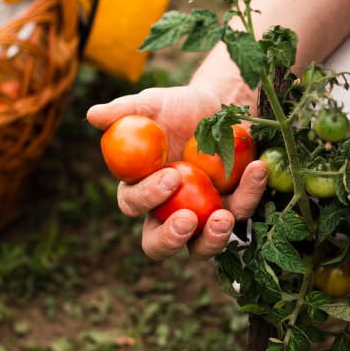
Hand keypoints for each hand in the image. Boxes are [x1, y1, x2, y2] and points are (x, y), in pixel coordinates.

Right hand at [87, 86, 266, 260]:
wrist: (220, 104)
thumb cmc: (179, 107)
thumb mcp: (154, 103)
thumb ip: (125, 110)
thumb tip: (92, 115)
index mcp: (141, 189)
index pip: (133, 204)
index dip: (146, 197)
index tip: (169, 178)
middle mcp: (168, 212)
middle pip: (159, 244)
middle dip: (170, 239)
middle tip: (187, 222)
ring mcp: (202, 216)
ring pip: (202, 247)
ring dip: (213, 238)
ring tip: (224, 217)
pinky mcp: (234, 208)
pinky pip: (242, 211)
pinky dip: (250, 193)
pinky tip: (256, 169)